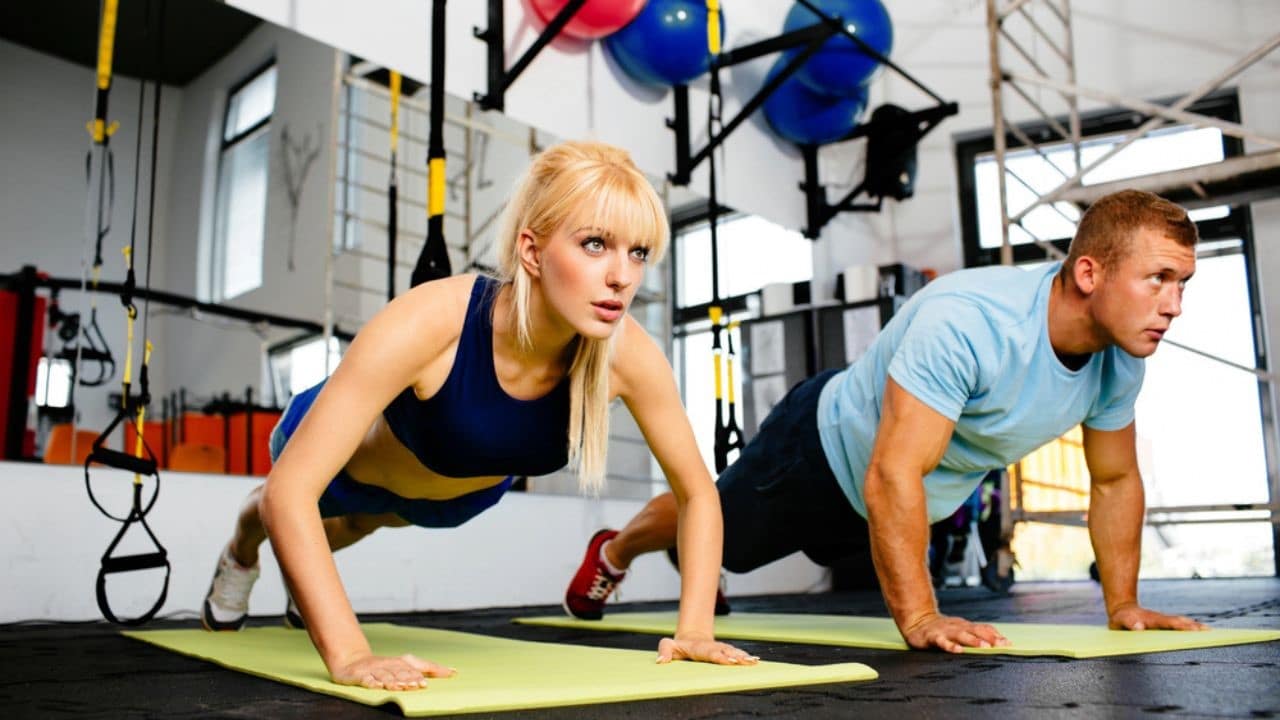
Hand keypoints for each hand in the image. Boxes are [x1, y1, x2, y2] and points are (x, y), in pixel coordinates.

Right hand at [331, 653, 456, 690]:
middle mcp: (388, 665)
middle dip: (408, 678)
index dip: (417, 676)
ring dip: (393, 680)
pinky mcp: (359, 676)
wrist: (353, 661)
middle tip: (416, 685)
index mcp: (400, 662)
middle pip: (399, 672)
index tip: (425, 684)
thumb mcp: (406, 664)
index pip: (411, 669)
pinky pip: (365, 679)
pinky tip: (377, 686)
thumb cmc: (386, 665)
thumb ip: (428, 667)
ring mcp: (373, 670)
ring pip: (384, 675)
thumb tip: (453, 671)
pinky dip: (371, 682)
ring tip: (400, 686)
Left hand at [656, 633, 759, 664]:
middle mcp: (712, 647)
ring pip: (733, 652)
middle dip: (735, 656)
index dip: (719, 656)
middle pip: (725, 651)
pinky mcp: (724, 651)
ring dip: (743, 657)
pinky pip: (736, 654)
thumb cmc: (678, 645)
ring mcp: (719, 649)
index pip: (710, 653)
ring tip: (753, 661)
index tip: (729, 659)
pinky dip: (746, 657)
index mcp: (699, 648)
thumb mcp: (667, 645)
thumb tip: (660, 661)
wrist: (690, 637)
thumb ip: (664, 651)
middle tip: (745, 661)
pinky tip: (755, 661)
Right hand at [901, 612, 1010, 652]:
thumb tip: (1000, 640)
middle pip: (975, 630)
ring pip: (961, 635)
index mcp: (964, 625)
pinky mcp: (933, 636)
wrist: (917, 621)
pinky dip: (950, 646)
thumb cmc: (942, 628)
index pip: (983, 628)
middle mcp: (957, 626)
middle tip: (1002, 644)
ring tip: (984, 646)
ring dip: (973, 640)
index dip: (996, 635)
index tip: (1008, 643)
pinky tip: (958, 650)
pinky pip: (942, 642)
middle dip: (989, 637)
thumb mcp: (960, 628)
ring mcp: (945, 631)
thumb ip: (976, 633)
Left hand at [1109, 603, 1206, 631]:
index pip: (1168, 623)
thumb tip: (1140, 628)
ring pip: (1181, 622)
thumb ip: (1128, 624)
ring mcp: (1163, 621)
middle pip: (1179, 621)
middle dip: (1193, 626)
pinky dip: (1190, 627)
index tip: (1192, 627)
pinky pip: (1178, 625)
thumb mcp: (1120, 621)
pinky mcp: (1164, 624)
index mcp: (1151, 619)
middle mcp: (1160, 619)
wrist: (1122, 609)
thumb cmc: (1121, 618)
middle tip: (1208, 631)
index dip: (1180, 625)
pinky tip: (1200, 631)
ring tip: (1209, 631)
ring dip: (1194, 626)